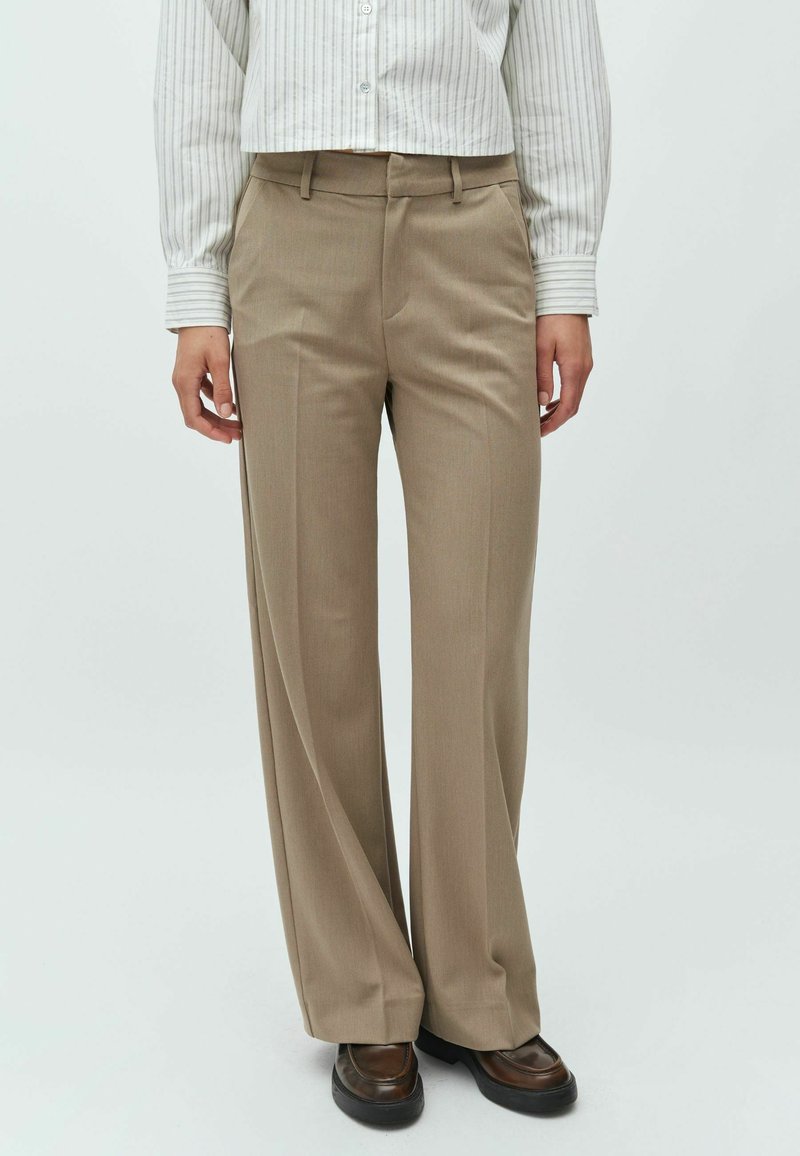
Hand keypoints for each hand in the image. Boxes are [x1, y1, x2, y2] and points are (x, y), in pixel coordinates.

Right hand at [171, 326, 242, 443]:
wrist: (199, 311)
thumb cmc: (208, 333)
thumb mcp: (219, 361)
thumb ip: (223, 389)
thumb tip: (226, 413)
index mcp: (184, 382)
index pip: (194, 418)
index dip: (210, 432)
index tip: (227, 439)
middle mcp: (181, 383)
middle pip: (195, 416)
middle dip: (215, 427)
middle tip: (237, 434)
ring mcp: (185, 379)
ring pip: (198, 407)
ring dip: (216, 417)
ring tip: (237, 424)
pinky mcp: (191, 373)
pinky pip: (201, 395)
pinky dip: (214, 403)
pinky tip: (231, 406)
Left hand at [535, 315, 593, 436]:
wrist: (567, 294)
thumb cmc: (550, 318)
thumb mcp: (541, 347)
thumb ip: (542, 376)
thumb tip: (543, 402)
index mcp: (574, 369)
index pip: (568, 407)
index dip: (554, 423)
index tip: (540, 432)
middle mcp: (585, 368)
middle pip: (574, 405)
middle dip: (557, 420)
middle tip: (538, 429)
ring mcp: (586, 363)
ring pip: (576, 395)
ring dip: (561, 409)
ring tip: (542, 418)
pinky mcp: (583, 357)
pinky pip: (576, 384)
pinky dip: (565, 397)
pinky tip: (551, 399)